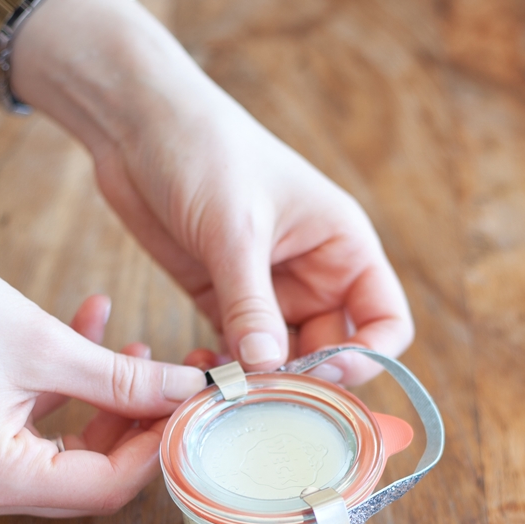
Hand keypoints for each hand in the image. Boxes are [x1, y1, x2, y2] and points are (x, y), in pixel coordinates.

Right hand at [0, 194, 205, 516]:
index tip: (195, 404)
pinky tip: (95, 324)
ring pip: (75, 444)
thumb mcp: (47, 347)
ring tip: (143, 346)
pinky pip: (46, 417)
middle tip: (180, 380)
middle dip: (140, 422)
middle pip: (93, 472)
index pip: (104, 486)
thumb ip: (123, 379)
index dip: (157, 445)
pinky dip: (75, 382)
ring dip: (112, 398)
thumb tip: (187, 392)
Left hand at [13, 0, 413, 385]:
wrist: (140, 125)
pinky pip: (238, 351)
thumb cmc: (206, 152)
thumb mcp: (235, 228)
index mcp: (342, 246)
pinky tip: (202, 377)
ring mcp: (267, 289)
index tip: (324, 374)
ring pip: (282, 359)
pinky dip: (227, 370)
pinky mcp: (222, 298)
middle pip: (332, 350)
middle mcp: (313, 273)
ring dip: (260, 381)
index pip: (384, 321)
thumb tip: (267, 369)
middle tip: (264, 398)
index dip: (367, 357)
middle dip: (304, 379)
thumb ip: (251, 303)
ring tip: (227, 391)